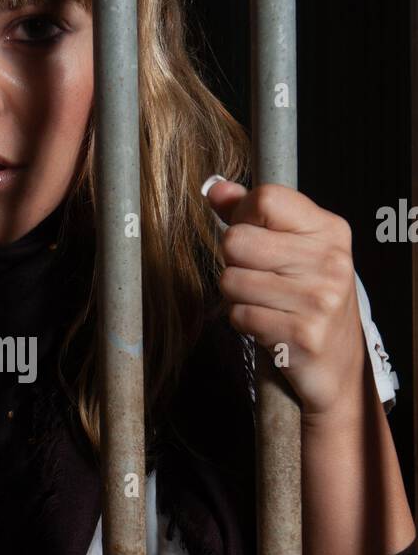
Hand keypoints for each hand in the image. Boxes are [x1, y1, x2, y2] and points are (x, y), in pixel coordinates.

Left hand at [205, 178, 366, 420]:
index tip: (254, 234)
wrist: (340, 366)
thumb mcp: (293, 248)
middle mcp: (329, 261)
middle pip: (237, 240)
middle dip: (233, 261)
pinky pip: (239, 316)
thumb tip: (215, 188)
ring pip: (231, 280)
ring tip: (264, 302)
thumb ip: (252, 215)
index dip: (243, 216)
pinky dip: (243, 321)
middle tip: (258, 276)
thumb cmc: (310, 300)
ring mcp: (318, 300)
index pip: (266, 199)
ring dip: (236, 296)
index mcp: (329, 230)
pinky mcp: (301, 335)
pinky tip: (268, 324)